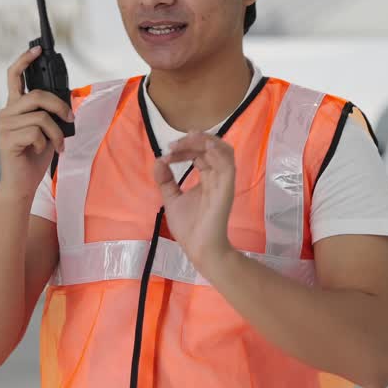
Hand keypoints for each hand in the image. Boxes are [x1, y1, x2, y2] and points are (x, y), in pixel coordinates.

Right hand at [0, 45, 73, 198]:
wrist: (22, 182)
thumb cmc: (34, 155)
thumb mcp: (47, 129)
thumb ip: (50, 112)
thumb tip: (65, 101)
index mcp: (15, 106)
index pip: (15, 76)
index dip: (25, 60)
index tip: (36, 49)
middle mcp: (7, 112)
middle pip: (37, 95)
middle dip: (60, 107)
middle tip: (70, 120)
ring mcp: (6, 125)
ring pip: (41, 117)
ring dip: (56, 133)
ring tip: (58, 144)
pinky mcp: (8, 139)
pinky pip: (37, 132)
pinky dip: (46, 143)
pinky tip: (40, 151)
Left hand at [154, 132, 237, 271]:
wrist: (199, 249)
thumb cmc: (189, 227)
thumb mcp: (172, 199)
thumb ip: (166, 180)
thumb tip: (159, 160)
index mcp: (207, 178)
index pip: (199, 153)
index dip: (184, 148)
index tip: (167, 153)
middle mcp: (217, 177)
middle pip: (211, 147)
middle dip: (193, 140)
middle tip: (173, 145)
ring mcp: (223, 182)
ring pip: (223, 151)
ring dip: (206, 141)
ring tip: (189, 138)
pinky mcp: (226, 189)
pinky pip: (228, 166)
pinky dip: (218, 153)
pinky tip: (204, 148)